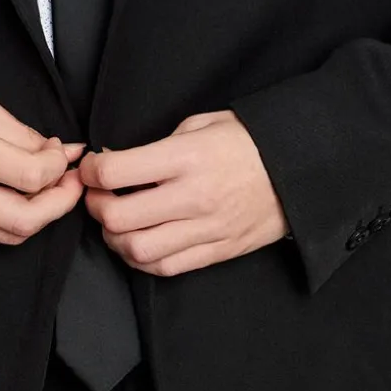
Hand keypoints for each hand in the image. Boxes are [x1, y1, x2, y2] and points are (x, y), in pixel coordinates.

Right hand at [0, 80, 85, 244]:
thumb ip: (21, 132)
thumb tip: (59, 153)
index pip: (30, 176)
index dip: (59, 166)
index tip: (63, 151)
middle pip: (23, 219)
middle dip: (61, 204)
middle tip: (72, 182)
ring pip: (8, 234)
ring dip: (42, 216)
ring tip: (53, 189)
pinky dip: (15, 218)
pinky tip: (24, 195)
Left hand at [79, 109, 289, 276]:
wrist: (299, 170)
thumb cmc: (247, 140)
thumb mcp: (203, 123)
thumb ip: (160, 143)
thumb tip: (120, 161)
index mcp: (187, 157)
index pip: (117, 171)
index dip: (91, 170)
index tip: (90, 168)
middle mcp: (194, 196)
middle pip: (119, 216)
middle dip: (96, 207)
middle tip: (97, 197)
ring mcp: (207, 228)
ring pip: (138, 250)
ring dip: (115, 239)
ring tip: (117, 222)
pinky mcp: (218, 251)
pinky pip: (166, 267)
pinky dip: (142, 260)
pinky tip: (140, 242)